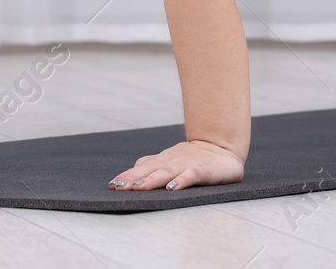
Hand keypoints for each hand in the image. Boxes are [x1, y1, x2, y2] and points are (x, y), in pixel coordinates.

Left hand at [109, 139, 244, 190]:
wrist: (223, 147)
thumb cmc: (195, 155)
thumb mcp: (171, 158)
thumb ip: (153, 163)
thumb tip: (133, 168)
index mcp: (163, 161)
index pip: (141, 169)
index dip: (127, 176)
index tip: (112, 184)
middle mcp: (172, 163)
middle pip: (150, 171)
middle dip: (133, 179)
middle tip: (118, 187)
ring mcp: (187, 166)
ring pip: (166, 173)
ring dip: (151, 180)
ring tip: (138, 187)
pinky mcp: (203, 171)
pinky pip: (191, 176)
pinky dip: (181, 181)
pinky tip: (172, 188)